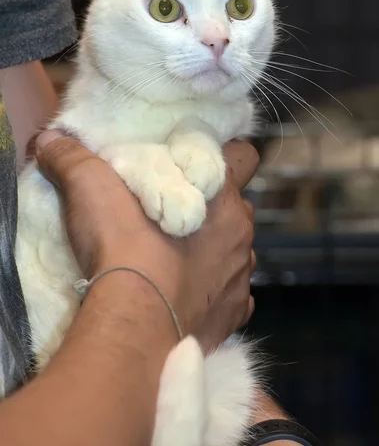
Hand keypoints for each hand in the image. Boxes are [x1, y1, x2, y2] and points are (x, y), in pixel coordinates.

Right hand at [36, 131, 258, 347]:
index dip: (221, 155)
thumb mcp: (90, 188)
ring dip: (215, 248)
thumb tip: (51, 139)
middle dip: (214, 205)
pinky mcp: (231, 315)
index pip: (243, 156)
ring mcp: (239, 277)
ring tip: (180, 255)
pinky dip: (213, 291)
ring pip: (236, 250)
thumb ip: (72, 159)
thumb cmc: (124, 246)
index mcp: (221, 195)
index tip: (194, 163)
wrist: (133, 325)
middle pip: (238, 205)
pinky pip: (231, 295)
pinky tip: (186, 293)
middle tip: (178, 209)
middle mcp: (240, 233)